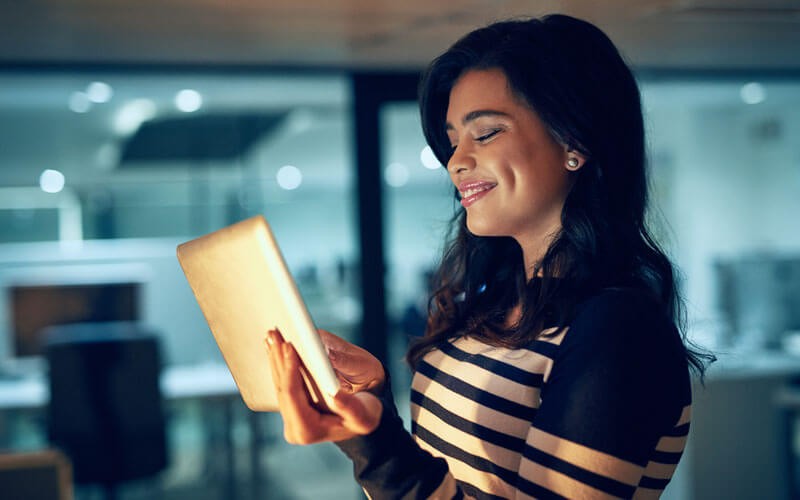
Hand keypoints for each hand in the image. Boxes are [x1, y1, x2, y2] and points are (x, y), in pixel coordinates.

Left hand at [266, 329, 381, 443]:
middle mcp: (294, 428)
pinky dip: (281, 362)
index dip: (289, 369)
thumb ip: (349, 406)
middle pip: (281, 387)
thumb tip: (334, 393)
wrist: (367, 418)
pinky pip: (283, 382)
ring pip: (278, 383)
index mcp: (308, 430)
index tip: (289, 347)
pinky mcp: (292, 408)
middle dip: (278, 358)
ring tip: (273, 335)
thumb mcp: (364, 414)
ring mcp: (291, 419)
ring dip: (276, 357)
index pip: (291, 396)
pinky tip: (277, 347)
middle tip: (274, 334)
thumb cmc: (367, 415)